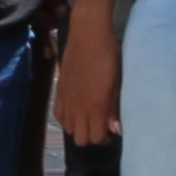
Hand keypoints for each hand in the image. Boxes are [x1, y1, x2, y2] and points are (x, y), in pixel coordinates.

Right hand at [54, 27, 123, 152]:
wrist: (87, 36)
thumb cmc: (109, 57)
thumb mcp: (117, 83)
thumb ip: (114, 109)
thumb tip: (115, 130)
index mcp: (95, 107)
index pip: (96, 137)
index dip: (105, 138)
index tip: (112, 131)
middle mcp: (78, 108)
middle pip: (81, 139)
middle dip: (93, 137)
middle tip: (102, 126)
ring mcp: (67, 101)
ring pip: (69, 130)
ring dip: (80, 129)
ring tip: (90, 118)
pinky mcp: (59, 92)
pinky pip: (59, 117)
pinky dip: (68, 119)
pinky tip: (77, 110)